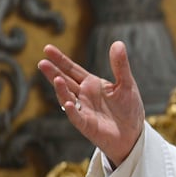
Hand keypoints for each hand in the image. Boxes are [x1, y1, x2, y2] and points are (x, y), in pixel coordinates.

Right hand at [38, 41, 144, 166]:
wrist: (133, 133)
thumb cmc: (128, 108)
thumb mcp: (127, 84)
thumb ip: (120, 65)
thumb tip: (118, 43)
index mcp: (91, 84)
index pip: (72, 69)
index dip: (60, 60)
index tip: (47, 48)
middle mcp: (83, 96)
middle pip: (65, 82)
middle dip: (54, 72)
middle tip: (42, 62)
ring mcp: (83, 110)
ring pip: (67, 98)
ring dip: (61, 90)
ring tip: (56, 78)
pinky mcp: (87, 125)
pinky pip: (77, 117)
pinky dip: (72, 110)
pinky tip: (69, 103)